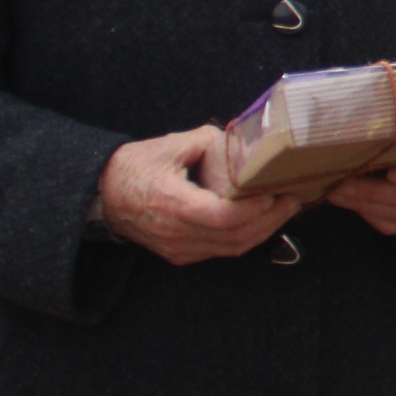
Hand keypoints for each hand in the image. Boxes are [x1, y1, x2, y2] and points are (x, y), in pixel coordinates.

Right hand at [97, 126, 300, 264]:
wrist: (103, 197)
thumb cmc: (134, 168)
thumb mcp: (169, 145)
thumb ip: (207, 141)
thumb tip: (241, 142)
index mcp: (171, 202)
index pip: (221, 217)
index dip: (252, 209)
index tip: (272, 193)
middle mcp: (175, 232)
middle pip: (233, 237)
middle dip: (270, 220)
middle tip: (292, 200)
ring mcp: (177, 248)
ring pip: (230, 248)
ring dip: (262, 231)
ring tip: (284, 210)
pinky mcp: (180, 255)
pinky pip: (220, 251)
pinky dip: (245, 237)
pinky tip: (261, 221)